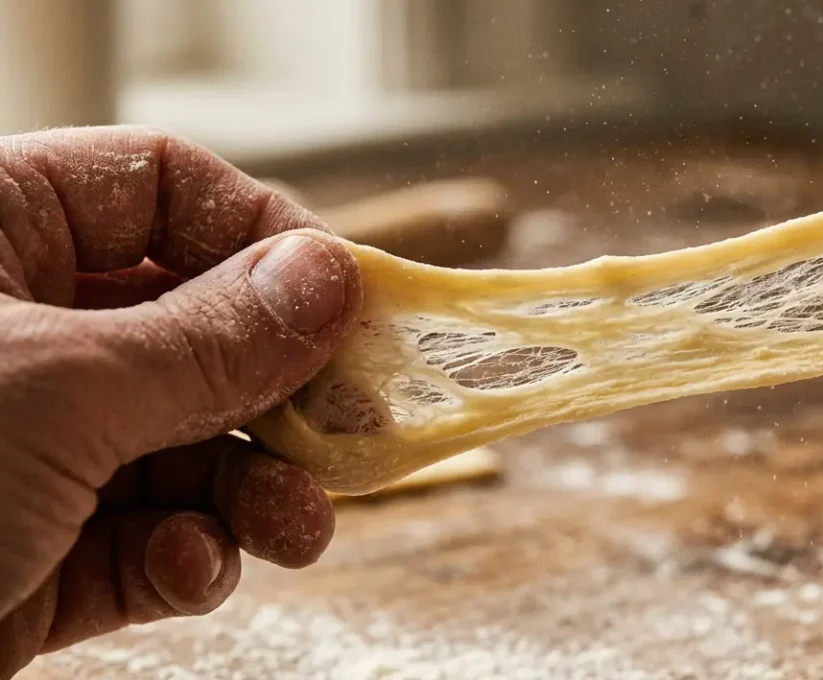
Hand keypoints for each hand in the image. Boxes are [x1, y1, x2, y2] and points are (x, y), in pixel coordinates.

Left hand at [0, 127, 360, 675]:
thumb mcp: (58, 392)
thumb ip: (209, 338)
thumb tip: (329, 279)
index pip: (163, 189)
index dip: (266, 237)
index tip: (348, 306)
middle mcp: (16, 333)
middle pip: (198, 329)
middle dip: (278, 391)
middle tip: (354, 433)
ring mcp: (27, 446)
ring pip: (188, 443)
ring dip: (255, 490)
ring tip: (296, 530)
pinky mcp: (32, 549)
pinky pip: (146, 534)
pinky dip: (185, 557)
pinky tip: (187, 572)